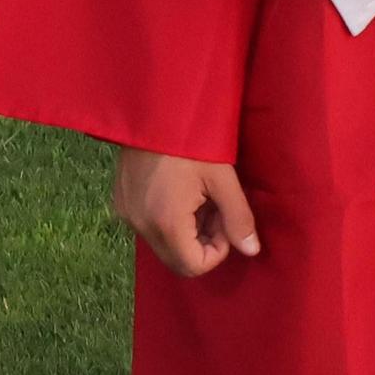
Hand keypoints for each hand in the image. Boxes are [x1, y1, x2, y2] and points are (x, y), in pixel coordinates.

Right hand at [111, 148, 261, 276]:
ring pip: (163, 243)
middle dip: (203, 240)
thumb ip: (238, 216)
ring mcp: (127, 214)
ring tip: (200, 193)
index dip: (218, 250)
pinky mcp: (121, 202)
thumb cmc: (194, 139)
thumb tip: (252, 251)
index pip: (193, 267)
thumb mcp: (222, 176)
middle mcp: (140, 226)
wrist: (155, 107)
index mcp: (165, 224)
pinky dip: (168, 218)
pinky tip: (181, 188)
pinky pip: (149, 225)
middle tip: (215, 204)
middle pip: (176, 259)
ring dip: (186, 229)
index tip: (225, 216)